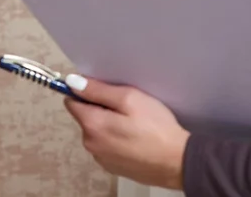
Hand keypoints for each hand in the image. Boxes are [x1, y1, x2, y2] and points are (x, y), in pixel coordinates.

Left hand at [64, 77, 189, 189]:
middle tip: (126, 107)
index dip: (85, 92)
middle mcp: (90, 144)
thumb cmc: (156, 127)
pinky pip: (107, 146)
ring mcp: (101, 158)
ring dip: (108, 124)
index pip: (72, 101)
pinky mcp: (113, 167)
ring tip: (134, 123)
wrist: (179, 163)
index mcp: (91, 125)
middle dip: (100, 108)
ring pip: (97, 132)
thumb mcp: (129, 99)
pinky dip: (116, 139)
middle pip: (85, 117)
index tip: (105, 91)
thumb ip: (98, 90)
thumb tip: (71, 82)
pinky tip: (135, 138)